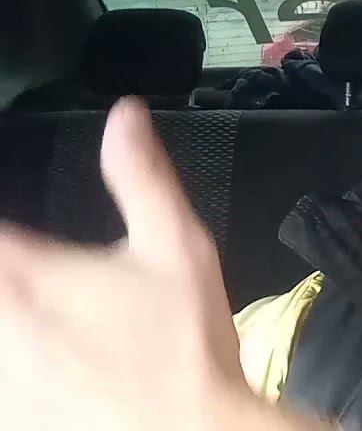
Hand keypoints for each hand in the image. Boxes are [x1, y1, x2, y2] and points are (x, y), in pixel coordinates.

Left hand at [0, 98, 322, 430]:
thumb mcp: (178, 245)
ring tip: (37, 312)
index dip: (0, 235)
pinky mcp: (11, 413)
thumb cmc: (186, 346)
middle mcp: (1, 325)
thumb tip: (125, 118)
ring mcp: (1, 376)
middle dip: (8, 270)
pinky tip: (33, 359)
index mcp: (27, 272)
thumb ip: (142, 177)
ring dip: (9, 311)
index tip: (12, 242)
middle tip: (34, 279)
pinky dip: (12, 369)